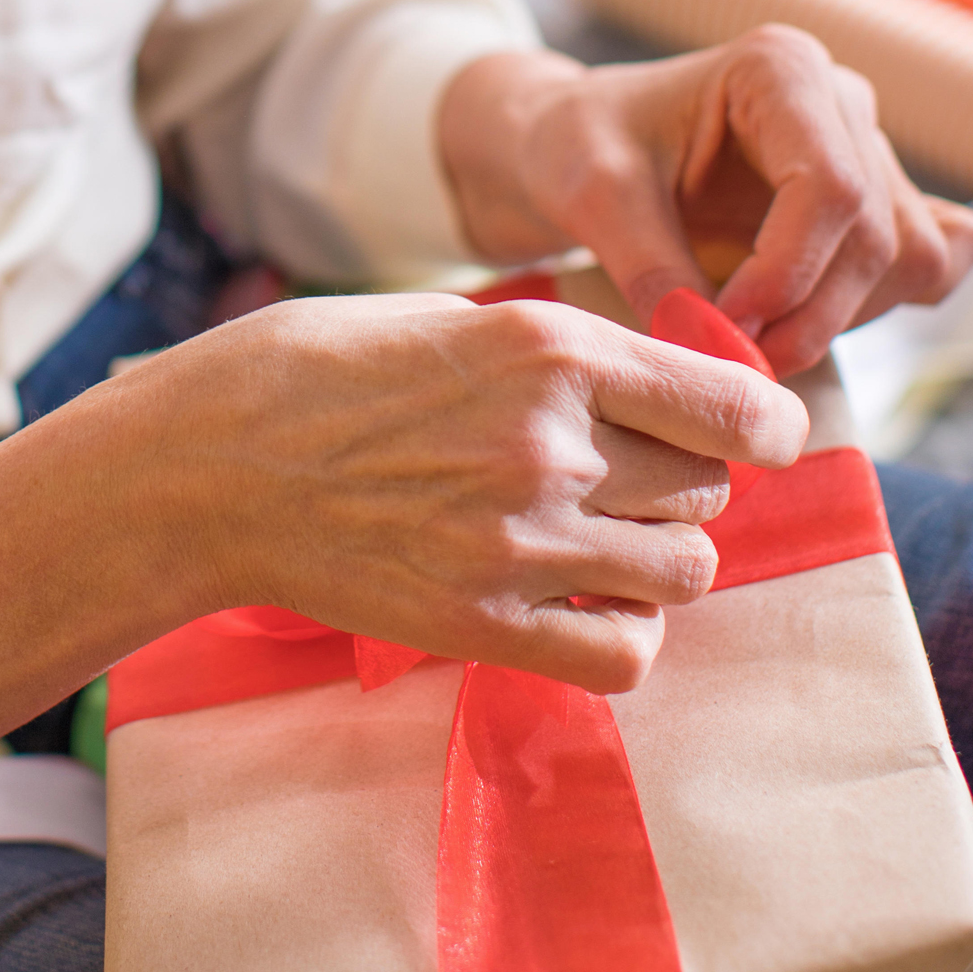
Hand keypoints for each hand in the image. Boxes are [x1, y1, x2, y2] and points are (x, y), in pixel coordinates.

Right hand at [0, 285, 808, 765]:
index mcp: (549, 347)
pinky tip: (579, 604)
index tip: (754, 437)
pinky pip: (626, 654)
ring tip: (597, 543)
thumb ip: (564, 354)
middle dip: (685, 488)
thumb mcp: (453, 318)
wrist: (209, 462)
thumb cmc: (321, 371)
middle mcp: (550, 441)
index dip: (763, 427)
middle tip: (628, 483)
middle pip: (709, 490)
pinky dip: (622, 634)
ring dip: (658, 561)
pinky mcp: (483, 622)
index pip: (734, 405)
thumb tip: (670, 386)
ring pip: (685, 572)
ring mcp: (519, 539)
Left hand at [437, 29, 972, 377]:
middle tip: (735, 359)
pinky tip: (802, 322)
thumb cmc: (580, 147)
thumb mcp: (591, 194)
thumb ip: (650, 264)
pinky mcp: (876, 201)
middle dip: (812, 314)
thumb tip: (713, 346)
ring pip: (911, 257)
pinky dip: (880, 306)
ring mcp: (867, 150)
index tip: (729, 327)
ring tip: (752, 344)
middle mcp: (840, 100)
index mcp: (778, 69)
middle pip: (878, 231)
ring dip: (841, 318)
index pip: (831, 185)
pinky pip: (932, 262)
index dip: (790, 274)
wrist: (580, 147)